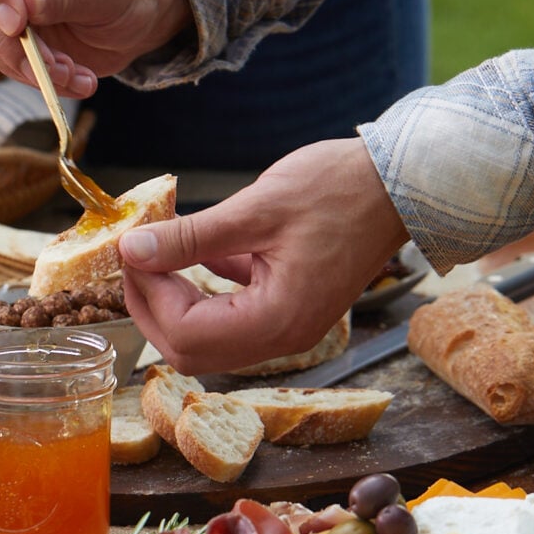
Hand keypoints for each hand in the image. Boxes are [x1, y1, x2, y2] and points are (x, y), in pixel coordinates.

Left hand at [119, 139, 409, 373]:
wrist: (401, 183)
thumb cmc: (340, 190)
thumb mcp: (257, 208)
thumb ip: (190, 237)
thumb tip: (132, 249)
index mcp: (278, 321)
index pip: (186, 336)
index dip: (148, 294)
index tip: (133, 250)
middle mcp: (282, 337)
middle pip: (190, 350)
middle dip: (152, 306)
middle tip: (135, 257)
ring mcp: (286, 325)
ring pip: (206, 336)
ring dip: (172, 301)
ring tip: (154, 254)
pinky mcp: (288, 305)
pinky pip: (230, 313)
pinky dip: (202, 289)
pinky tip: (195, 249)